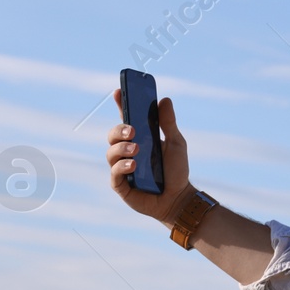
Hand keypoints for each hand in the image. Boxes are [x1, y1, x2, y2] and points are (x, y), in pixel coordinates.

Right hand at [105, 92, 191, 224]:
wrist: (179, 198)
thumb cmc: (176, 171)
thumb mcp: (176, 143)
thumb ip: (168, 123)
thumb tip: (164, 99)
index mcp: (139, 139)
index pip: (126, 119)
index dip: (121, 105)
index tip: (119, 92)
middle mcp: (127, 152)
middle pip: (113, 135)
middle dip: (119, 130)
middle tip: (132, 130)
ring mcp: (122, 169)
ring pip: (111, 153)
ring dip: (121, 148)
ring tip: (136, 150)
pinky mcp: (121, 186)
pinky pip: (114, 173)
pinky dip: (122, 166)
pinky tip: (133, 165)